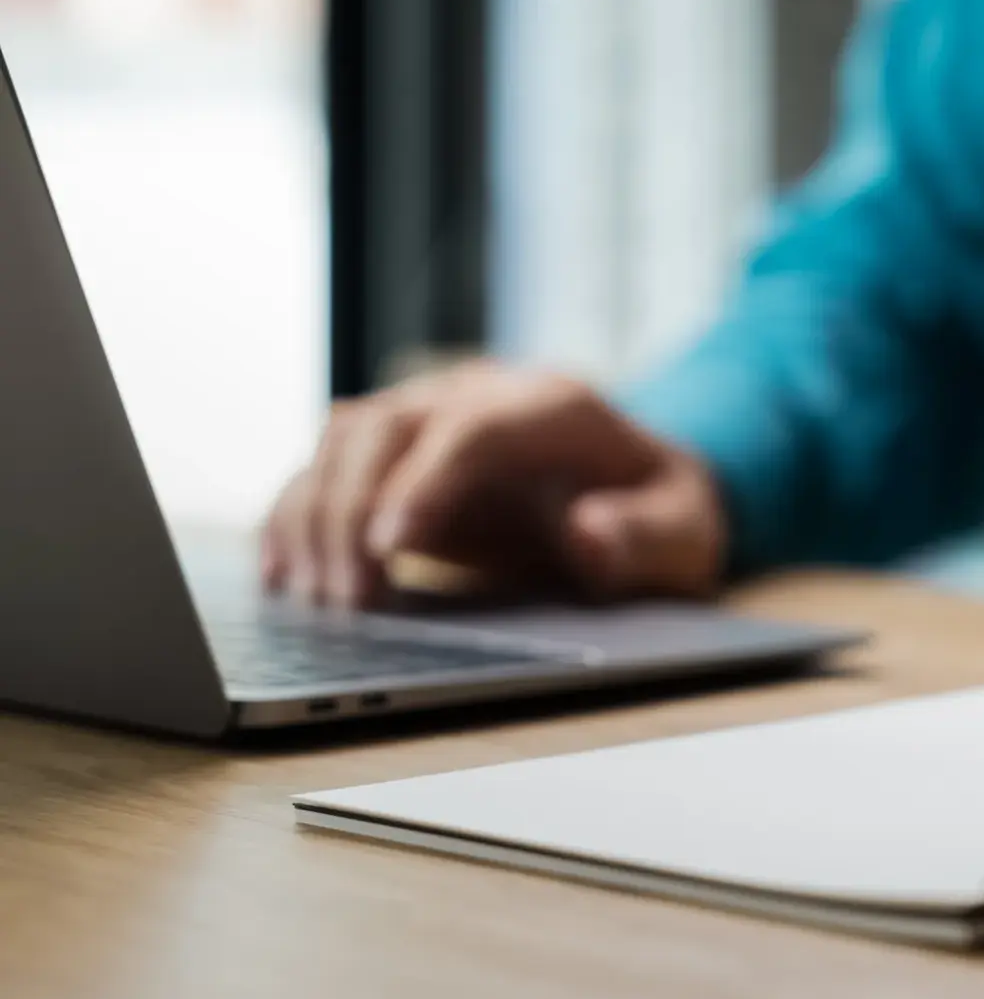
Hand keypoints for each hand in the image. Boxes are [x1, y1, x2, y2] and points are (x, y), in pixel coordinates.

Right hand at [261, 362, 725, 605]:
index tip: (391, 548)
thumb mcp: (686, 533)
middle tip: (348, 603)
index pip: (472, 430)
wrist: (645, 490)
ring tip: (318, 602)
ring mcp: (431, 418)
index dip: (424, 483)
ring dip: (314, 516)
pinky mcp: (398, 456)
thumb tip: (589, 533)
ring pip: (341, 440)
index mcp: (554, 407)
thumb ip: (646, 535)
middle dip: (351, 510)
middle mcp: (480, 396)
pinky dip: (296, 514)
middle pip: (385, 425)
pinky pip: (326, 467)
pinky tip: (283, 575)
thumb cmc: (665, 515)